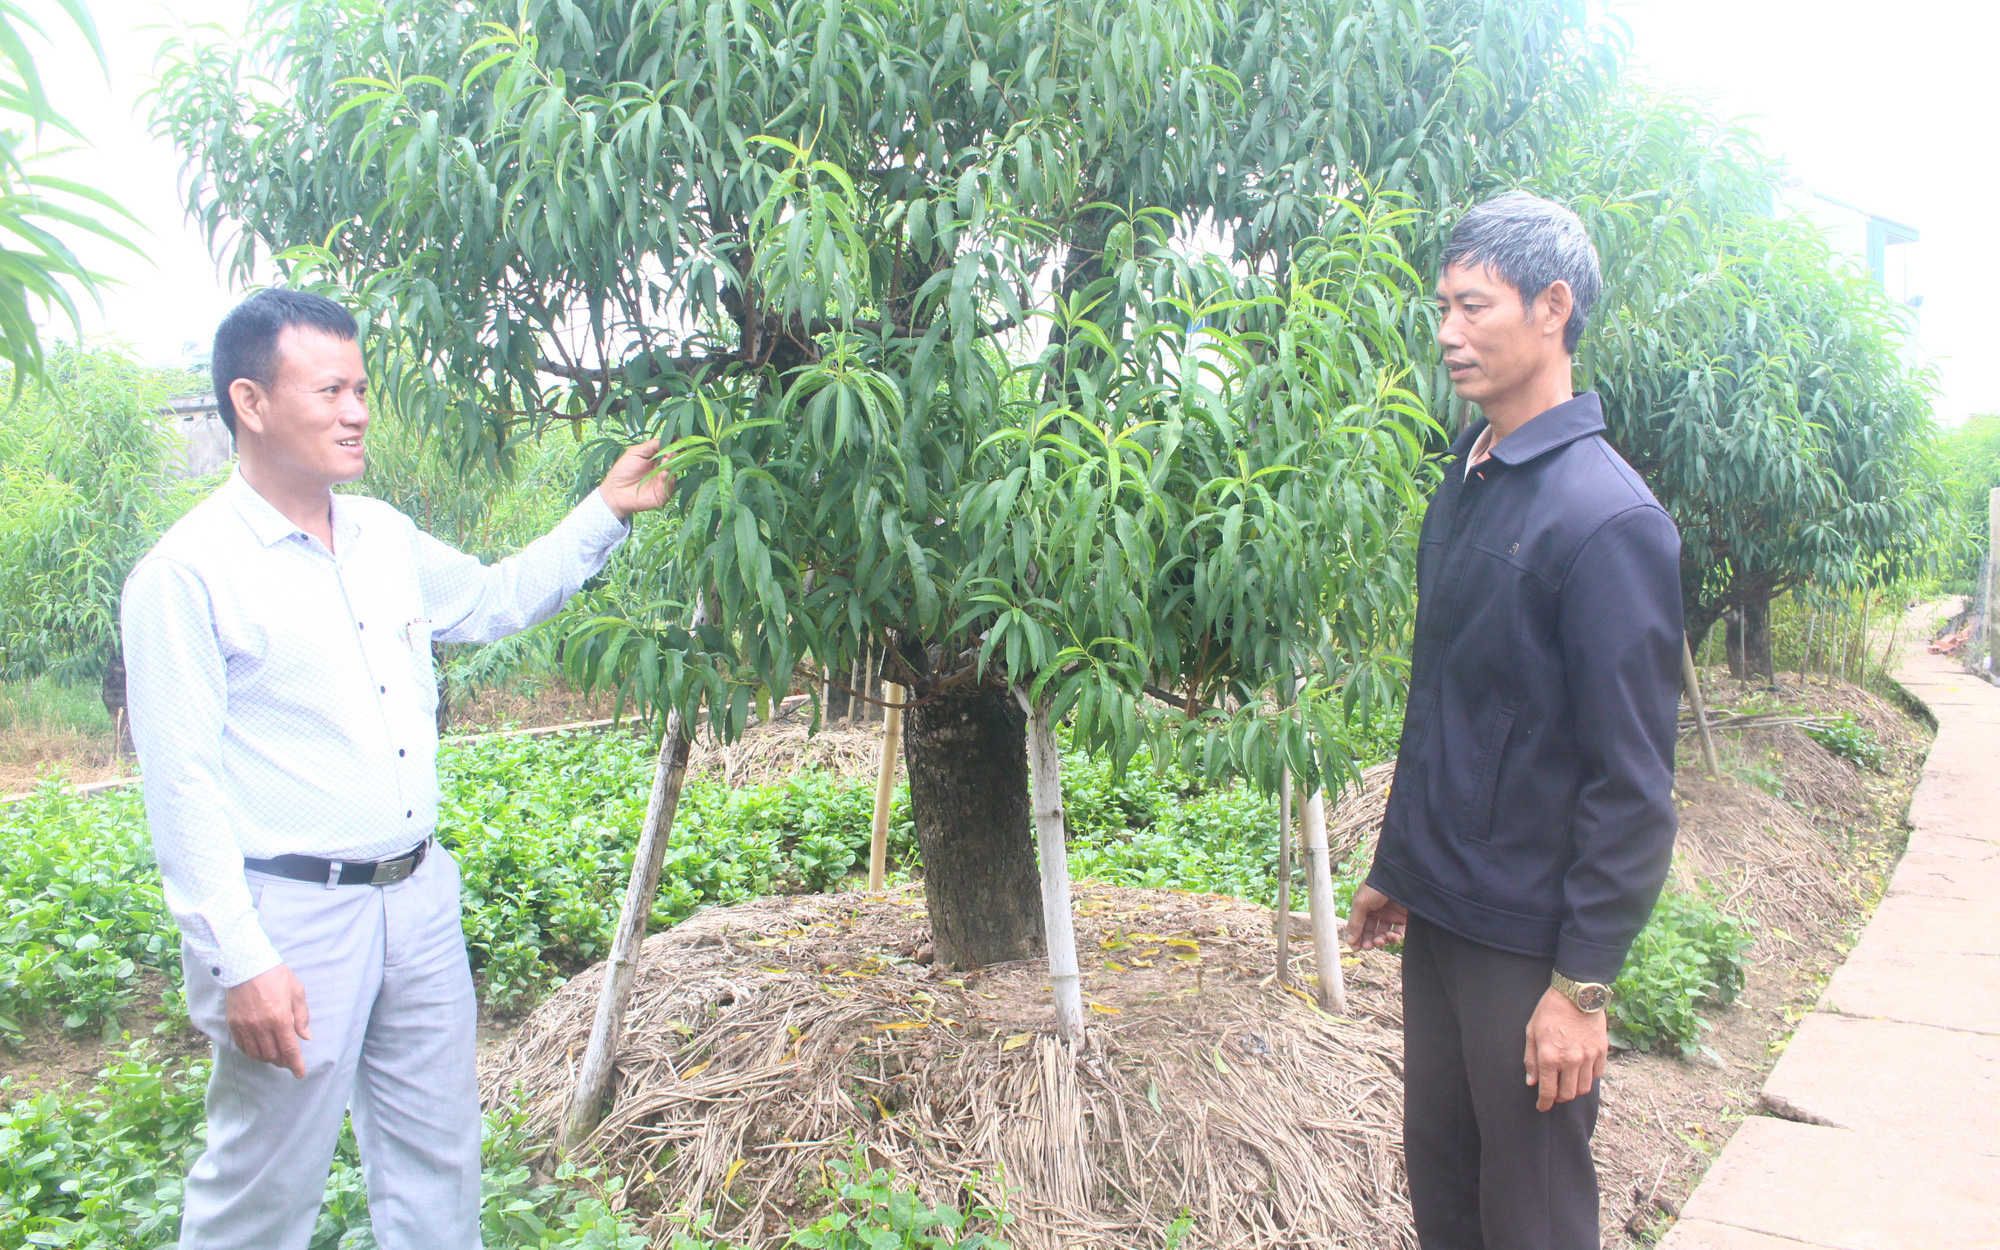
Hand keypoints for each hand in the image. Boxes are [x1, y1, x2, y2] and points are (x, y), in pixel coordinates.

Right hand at [224, 963, 311, 1078]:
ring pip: (257, 1053)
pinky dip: (252, 1052)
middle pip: (273, 1054)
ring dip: (267, 1059)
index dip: (295, 1064)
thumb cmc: (276, 976)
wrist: (246, 966)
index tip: (300, 1073)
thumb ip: (301, 1017)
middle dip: (283, 1062)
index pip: (289, 1049)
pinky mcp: (234, 1024)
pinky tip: (258, 1051)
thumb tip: (305, 1037)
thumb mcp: (296, 992)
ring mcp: (246, 1026)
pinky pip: (242, 1046)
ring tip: (275, 1057)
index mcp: (280, 1018)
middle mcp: (262, 1026)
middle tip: (289, 1063)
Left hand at [597, 438, 672, 519]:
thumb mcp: (636, 452)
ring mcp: (664, 481)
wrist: (615, 491)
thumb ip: (652, 445)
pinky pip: (670, 485)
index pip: (670, 450)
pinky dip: (669, 478)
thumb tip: (670, 438)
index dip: (675, 445)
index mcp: (656, 459)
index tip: (678, 440)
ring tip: (666, 460)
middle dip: (674, 454)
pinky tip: (664, 472)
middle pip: (675, 459)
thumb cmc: (623, 470)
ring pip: (675, 471)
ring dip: (672, 465)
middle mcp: (662, 469)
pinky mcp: (664, 493)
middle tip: (669, 452)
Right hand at [1343, 883, 1408, 950]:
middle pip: (1372, 932)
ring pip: (1384, 934)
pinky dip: (1395, 938)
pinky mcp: (1404, 918)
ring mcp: (1391, 915)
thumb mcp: (1361, 903)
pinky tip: (1391, 936)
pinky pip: (1398, 932)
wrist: (1399, 876)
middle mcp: (1378, 912)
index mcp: (1365, 907)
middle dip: (1369, 941)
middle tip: (1369, 946)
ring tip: (1381, 941)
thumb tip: (1350, 941)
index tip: (1356, 948)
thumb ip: (1355, 922)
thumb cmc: (1377, 886)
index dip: (1357, 937)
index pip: (1360, 926)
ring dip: (1381, 941)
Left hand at [1524, 986, 1607, 1111]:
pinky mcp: (1602, 1051)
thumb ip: (1531, 1059)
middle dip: (1559, 1098)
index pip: (1548, 1091)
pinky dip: (1589, 1078)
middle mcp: (1571, 1061)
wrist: (1576, 993)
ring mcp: (1589, 1057)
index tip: (1542, 1107)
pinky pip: (1598, 1075)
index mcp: (1550, 1057)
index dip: (1544, 1103)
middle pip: (1568, 1094)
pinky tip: (1582, 1072)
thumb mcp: (1532, 1032)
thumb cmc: (1550, 1010)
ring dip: (1574, 1090)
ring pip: (1584, 1088)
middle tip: (1554, 1093)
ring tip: (1567, 1083)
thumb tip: (1532, 1082)